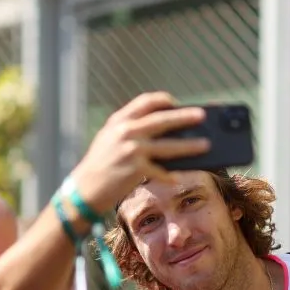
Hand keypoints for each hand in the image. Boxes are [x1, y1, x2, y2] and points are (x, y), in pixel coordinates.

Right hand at [70, 92, 209, 213]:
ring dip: (190, 146)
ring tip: (205, 145)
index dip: (164, 100)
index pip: (146, 102)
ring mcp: (132, 150)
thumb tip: (162, 130)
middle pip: (163, 120)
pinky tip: (177, 178)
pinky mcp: (137, 169)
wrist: (84, 189)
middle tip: (202, 116)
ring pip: (169, 146)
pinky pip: (161, 171)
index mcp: (119, 121)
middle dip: (185, 117)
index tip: (176, 103)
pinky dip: (170, 176)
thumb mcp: (108, 139)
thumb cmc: (99, 165)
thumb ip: (129, 130)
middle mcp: (126, 132)